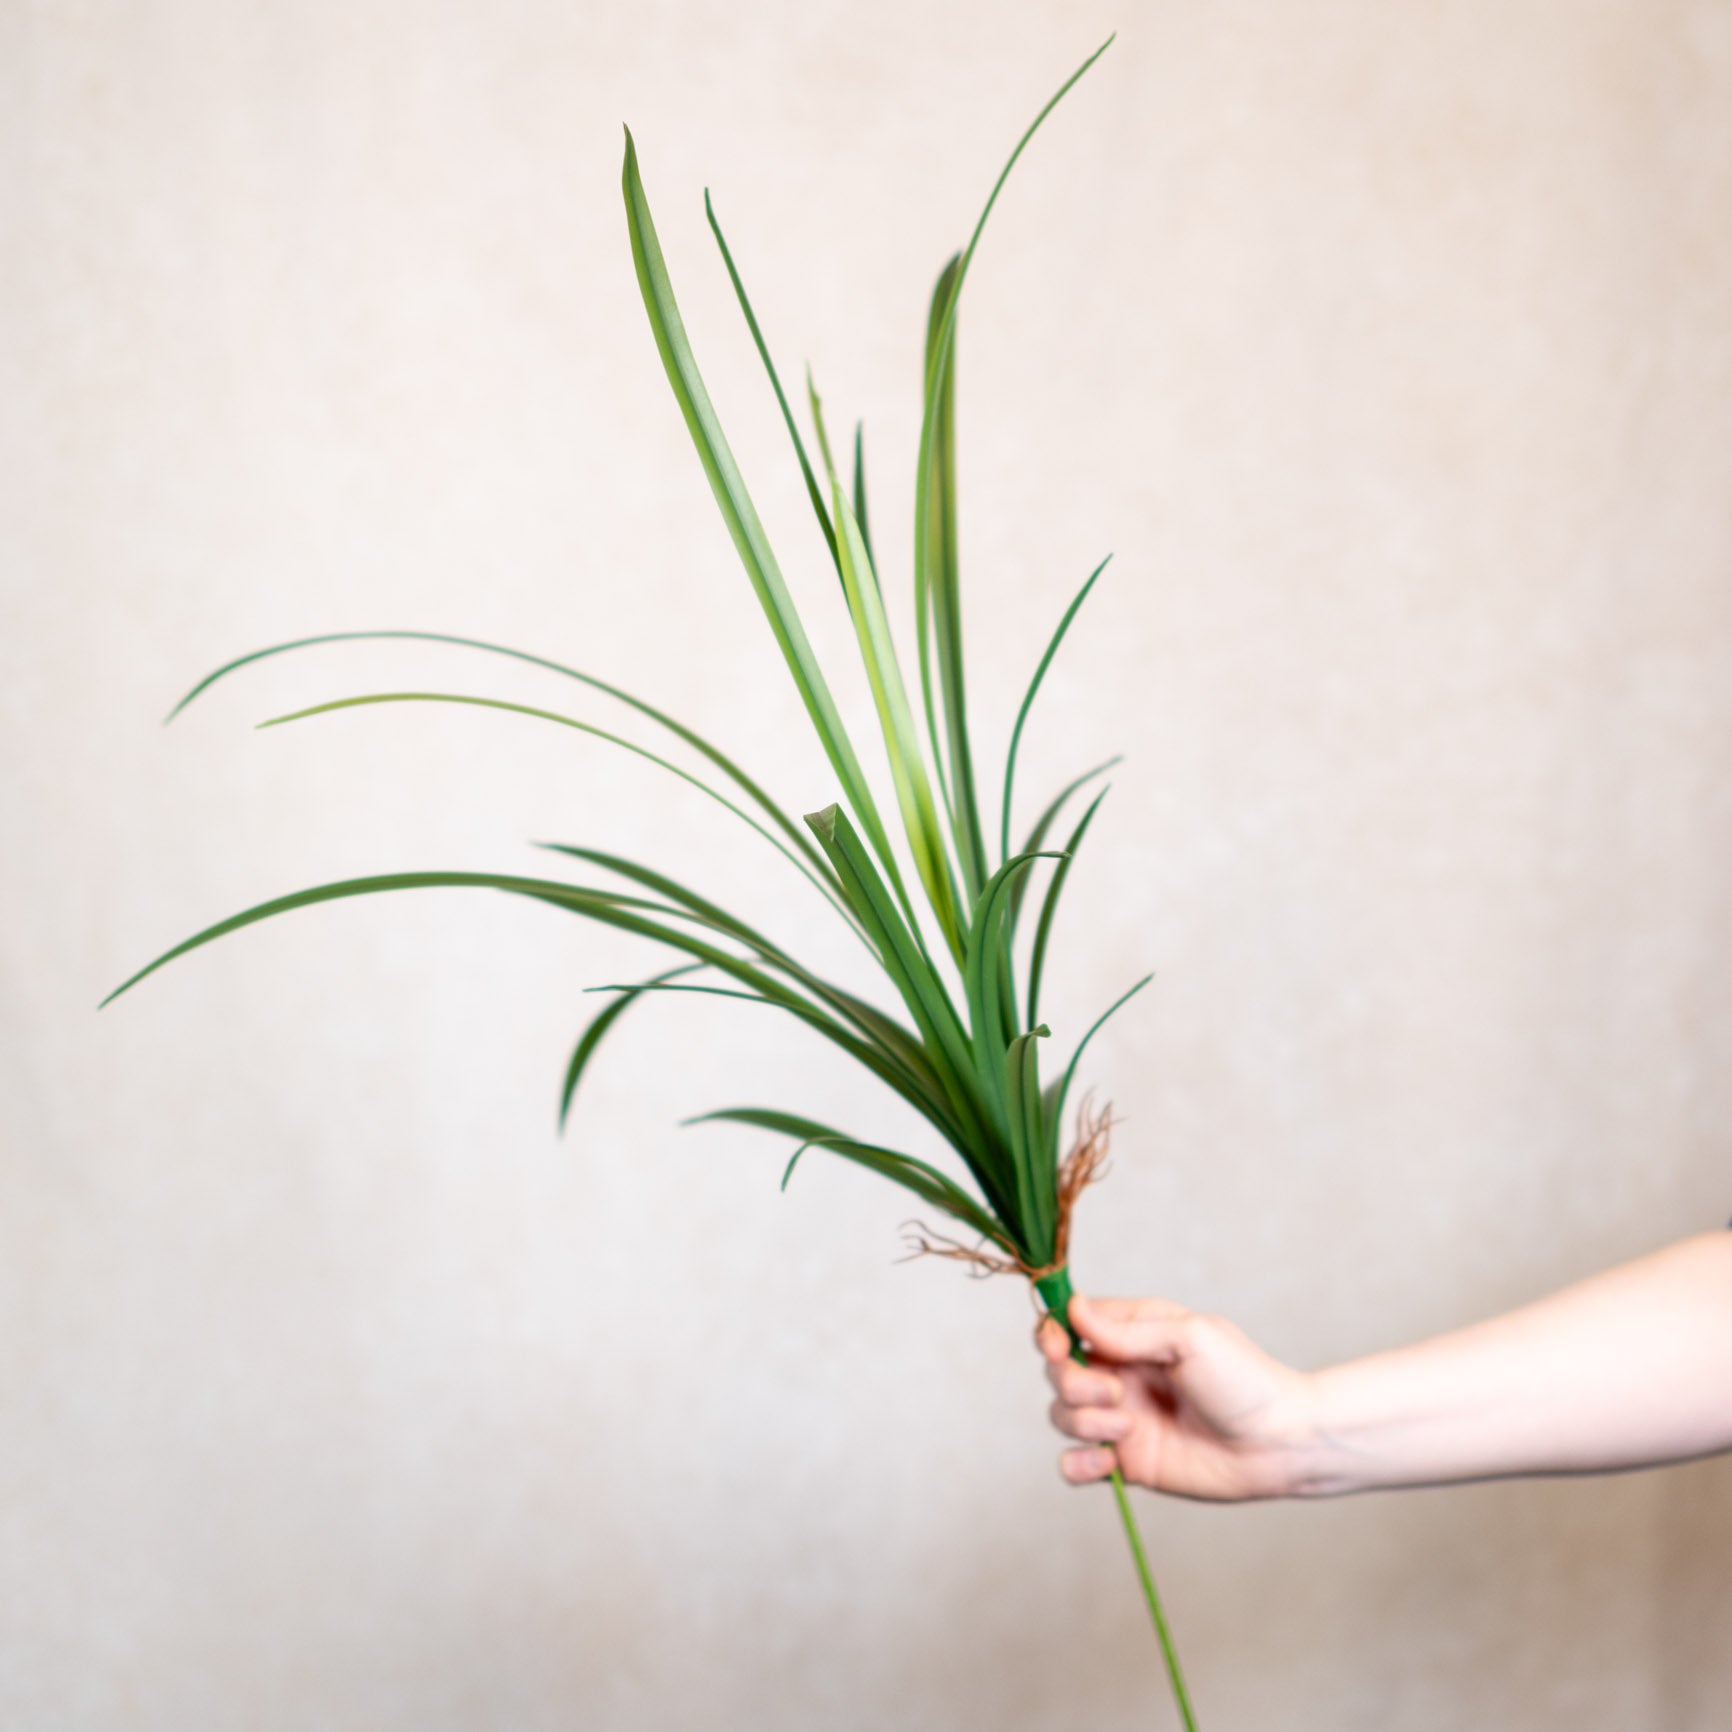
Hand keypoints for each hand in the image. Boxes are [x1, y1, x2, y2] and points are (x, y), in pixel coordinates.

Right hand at [1038, 1294, 1316, 1500]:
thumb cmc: (1244, 1379)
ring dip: (1084, 1422)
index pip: (1069, 1324)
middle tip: (1113, 1394)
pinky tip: (1107, 1463)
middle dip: (1072, 1382)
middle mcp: (1121, 1374)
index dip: (1053, 1333)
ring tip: (1127, 1428)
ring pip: (1063, 1416)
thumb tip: (1074, 1308)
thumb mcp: (1189, 1338)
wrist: (1279, 1444)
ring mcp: (1122, 1420)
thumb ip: (1127, 1329)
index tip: (1059, 1345)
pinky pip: (1076, 1465)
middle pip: (1058, 1372)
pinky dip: (1078, 1464)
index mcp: (1133, 1333)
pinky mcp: (1128, 1463)